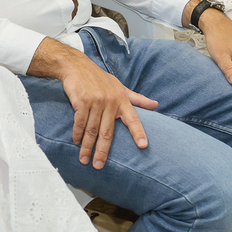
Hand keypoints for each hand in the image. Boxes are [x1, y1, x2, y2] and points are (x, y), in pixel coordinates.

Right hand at [58, 55, 156, 169]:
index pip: (133, 119)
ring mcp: (96, 101)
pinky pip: (80, 122)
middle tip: (99, 165)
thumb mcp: (120, 87)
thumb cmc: (100, 79)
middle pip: (107, 132)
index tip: (143, 146)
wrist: (77, 66)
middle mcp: (110, 101)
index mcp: (122, 100)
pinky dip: (77, 133)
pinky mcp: (82, 101)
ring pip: (92, 130)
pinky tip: (76, 142)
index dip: (138, 132)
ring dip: (87, 146)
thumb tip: (156, 105)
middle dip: (102, 151)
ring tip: (84, 159)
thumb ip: (137, 99)